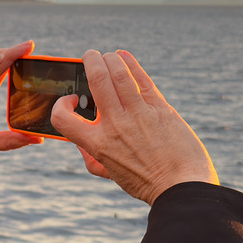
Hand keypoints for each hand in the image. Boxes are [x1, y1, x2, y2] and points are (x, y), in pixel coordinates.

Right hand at [50, 50, 218, 204]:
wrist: (181, 186)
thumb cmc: (147, 183)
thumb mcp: (111, 174)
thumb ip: (92, 159)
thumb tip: (81, 145)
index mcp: (98, 143)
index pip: (63, 118)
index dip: (60, 106)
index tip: (71, 101)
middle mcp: (116, 125)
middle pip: (96, 80)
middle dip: (90, 61)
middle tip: (89, 56)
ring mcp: (139, 114)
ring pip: (119, 74)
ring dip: (110, 59)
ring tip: (107, 56)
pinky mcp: (160, 108)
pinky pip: (142, 79)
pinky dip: (131, 63)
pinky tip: (124, 56)